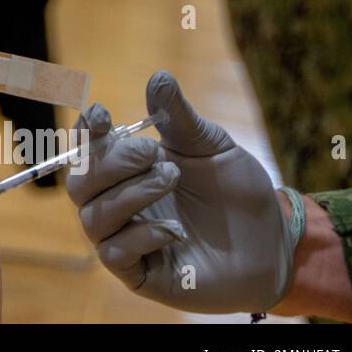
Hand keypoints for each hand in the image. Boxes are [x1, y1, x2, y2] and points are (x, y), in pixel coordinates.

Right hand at [66, 72, 293, 313]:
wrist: (272, 244)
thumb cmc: (237, 194)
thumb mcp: (211, 148)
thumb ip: (180, 119)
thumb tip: (159, 76)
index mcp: (126, 170)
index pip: (86, 149)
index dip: (85, 132)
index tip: (100, 114)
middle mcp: (117, 203)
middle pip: (80, 182)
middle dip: (111, 162)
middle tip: (152, 152)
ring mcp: (125, 239)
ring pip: (93, 217)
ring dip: (130, 194)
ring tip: (171, 179)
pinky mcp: (140, 274)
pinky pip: (115, 253)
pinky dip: (141, 235)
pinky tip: (176, 230)